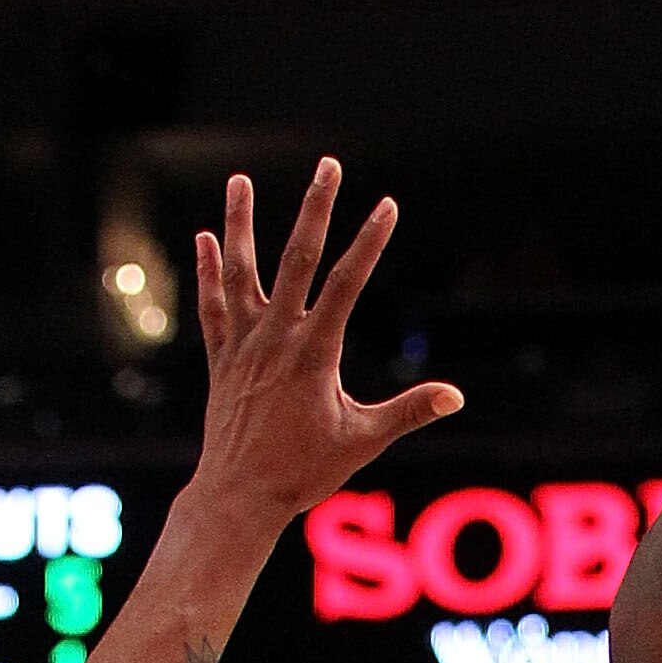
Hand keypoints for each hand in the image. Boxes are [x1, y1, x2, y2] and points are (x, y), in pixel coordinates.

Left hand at [189, 159, 464, 526]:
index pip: (348, 285)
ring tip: (239, 181)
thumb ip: (408, 412)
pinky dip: (208, 271)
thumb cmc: (304, 474)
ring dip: (242, 223)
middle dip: (316, 208)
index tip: (388, 205)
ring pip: (242, 271)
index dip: (370, 242)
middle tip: (328, 165)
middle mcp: (276, 338)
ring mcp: (244, 344)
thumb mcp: (363, 441)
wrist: (239, 497)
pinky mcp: (221, 359)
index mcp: (315, 353)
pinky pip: (212, 305)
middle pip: (298, 259)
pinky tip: (206, 238)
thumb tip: (455, 396)